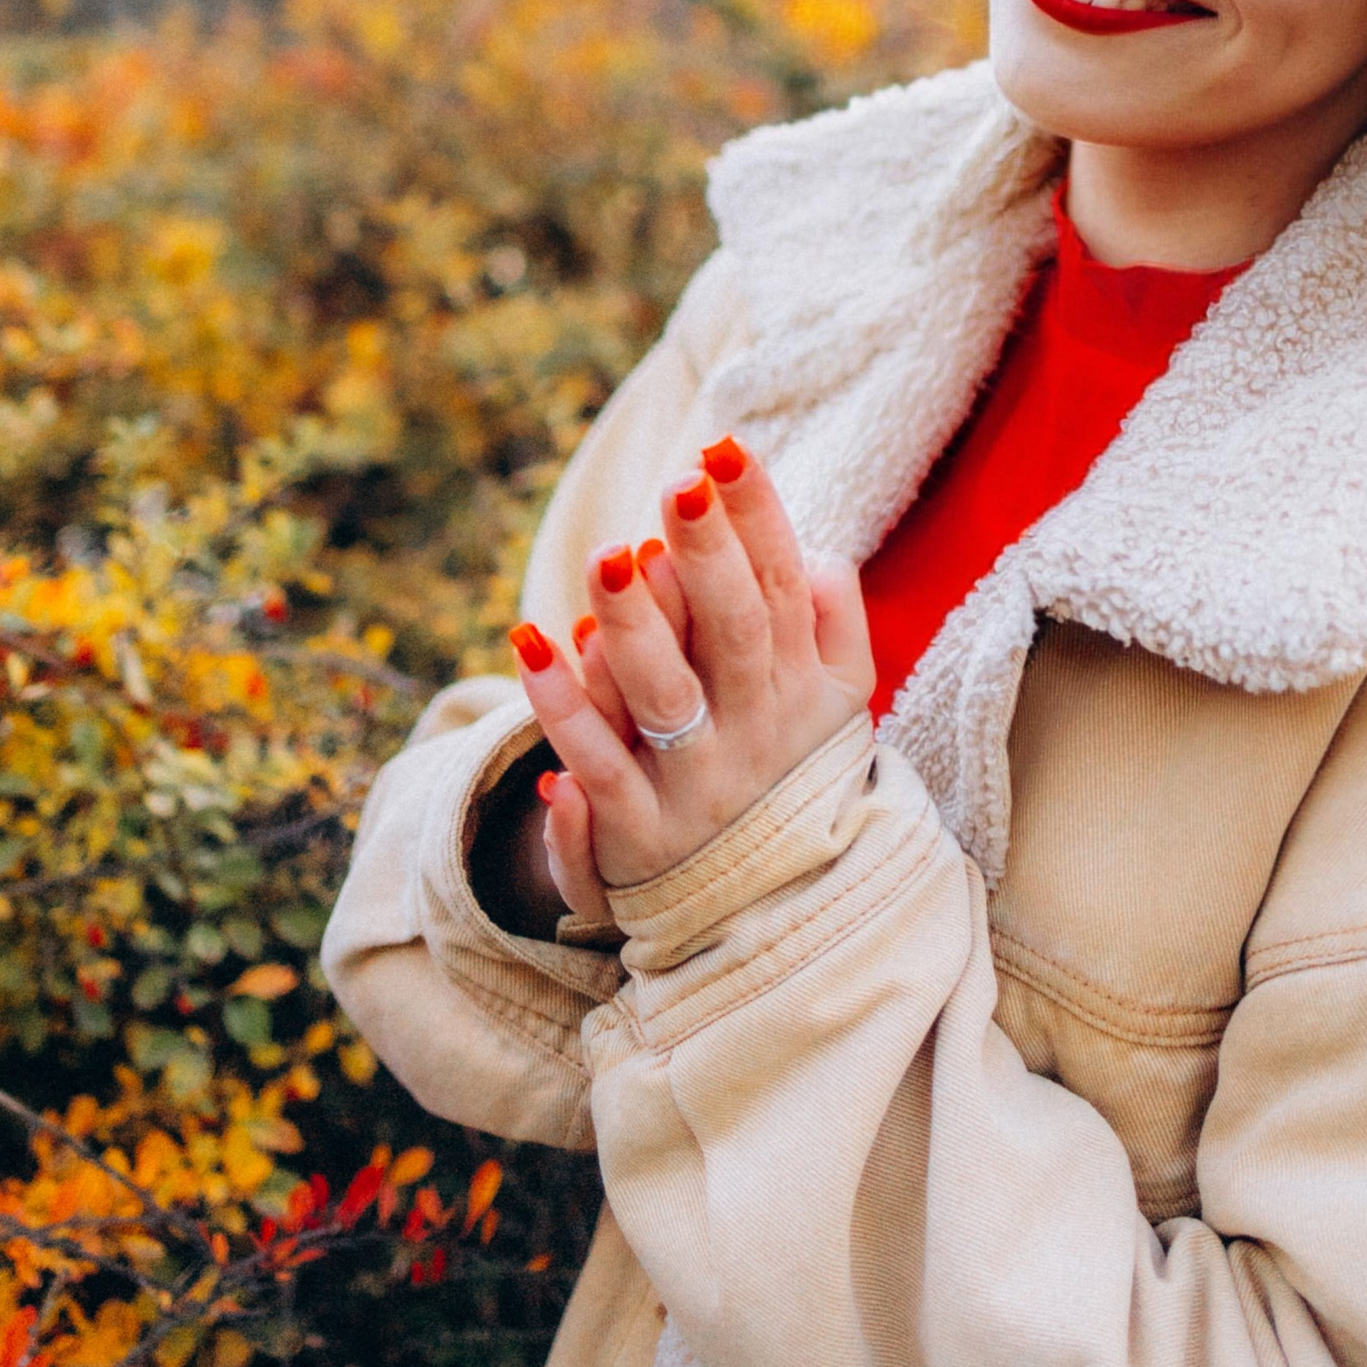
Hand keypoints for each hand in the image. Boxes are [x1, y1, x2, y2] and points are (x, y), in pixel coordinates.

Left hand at [508, 438, 874, 890]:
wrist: (773, 918)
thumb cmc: (792, 777)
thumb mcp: (838, 707)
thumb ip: (834, 625)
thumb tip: (816, 552)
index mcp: (804, 690)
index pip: (784, 586)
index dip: (757, 516)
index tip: (725, 449)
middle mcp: (757, 732)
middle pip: (735, 630)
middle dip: (709, 554)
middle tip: (680, 481)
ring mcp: (699, 784)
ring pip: (665, 694)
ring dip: (634, 622)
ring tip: (607, 554)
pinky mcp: (640, 834)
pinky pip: (598, 763)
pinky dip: (562, 709)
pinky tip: (529, 643)